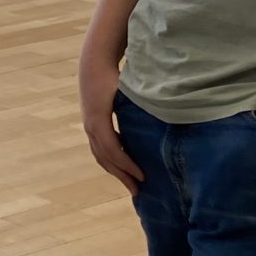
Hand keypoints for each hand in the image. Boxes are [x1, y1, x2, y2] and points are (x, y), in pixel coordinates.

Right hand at [79, 66, 141, 192]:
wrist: (93, 65)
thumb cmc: (113, 76)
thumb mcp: (128, 91)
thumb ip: (142, 106)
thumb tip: (167, 118)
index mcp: (100, 121)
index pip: (114, 150)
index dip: (127, 165)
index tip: (143, 176)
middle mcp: (91, 127)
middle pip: (106, 159)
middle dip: (122, 176)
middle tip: (138, 190)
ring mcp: (88, 127)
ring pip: (100, 156)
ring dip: (115, 171)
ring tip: (130, 182)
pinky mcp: (90, 126)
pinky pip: (99, 150)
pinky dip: (111, 161)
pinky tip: (124, 164)